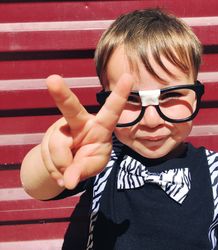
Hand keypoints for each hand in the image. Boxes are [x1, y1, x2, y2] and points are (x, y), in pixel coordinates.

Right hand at [41, 74, 132, 188]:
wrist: (68, 165)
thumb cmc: (89, 158)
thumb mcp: (93, 165)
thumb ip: (83, 170)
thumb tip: (68, 181)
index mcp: (100, 127)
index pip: (111, 110)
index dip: (119, 94)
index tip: (127, 76)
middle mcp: (80, 122)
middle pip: (71, 107)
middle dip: (61, 94)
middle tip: (52, 79)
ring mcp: (61, 129)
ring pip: (58, 147)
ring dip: (64, 166)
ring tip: (71, 169)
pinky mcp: (48, 138)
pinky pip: (47, 157)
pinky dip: (55, 170)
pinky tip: (61, 169)